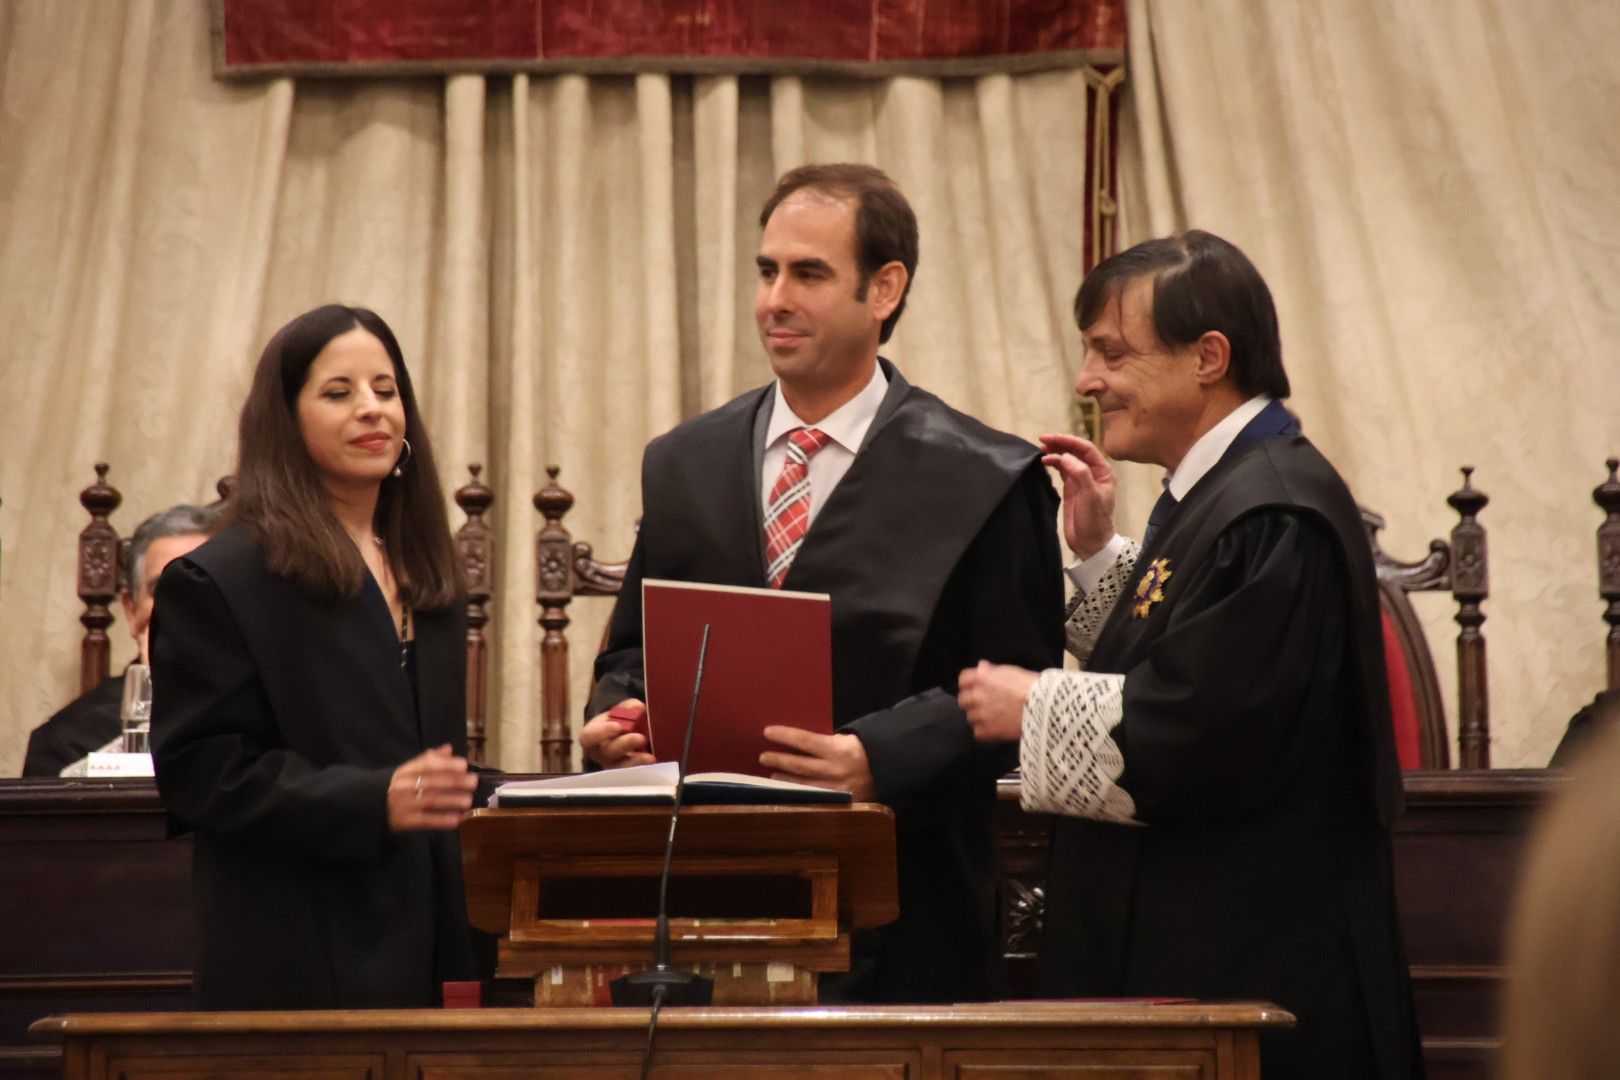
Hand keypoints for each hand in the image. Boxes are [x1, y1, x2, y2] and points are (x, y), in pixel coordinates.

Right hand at [388, 744, 476, 831]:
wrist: (371, 806)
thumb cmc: (397, 787)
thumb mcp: (409, 771)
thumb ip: (429, 760)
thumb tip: (448, 749)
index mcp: (405, 771)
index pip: (426, 765)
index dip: (446, 764)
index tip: (464, 764)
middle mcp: (403, 786)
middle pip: (431, 782)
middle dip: (454, 781)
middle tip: (473, 782)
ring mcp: (403, 804)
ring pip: (430, 800)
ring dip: (451, 800)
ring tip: (468, 801)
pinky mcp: (403, 821)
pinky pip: (425, 821)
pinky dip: (441, 820)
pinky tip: (456, 819)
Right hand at [580, 699, 654, 768]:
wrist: (623, 735)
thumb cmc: (618, 721)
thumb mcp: (621, 710)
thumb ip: (629, 707)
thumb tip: (639, 708)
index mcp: (591, 737)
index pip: (588, 737)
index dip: (601, 732)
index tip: (617, 726)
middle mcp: (599, 754)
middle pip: (608, 753)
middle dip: (625, 745)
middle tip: (641, 738)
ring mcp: (613, 766)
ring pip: (621, 768)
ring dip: (636, 762)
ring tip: (650, 758)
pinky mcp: (627, 774)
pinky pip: (634, 774)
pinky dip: (645, 768)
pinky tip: (654, 762)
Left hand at [759, 726, 875, 801]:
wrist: (891, 771)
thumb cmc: (865, 750)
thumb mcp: (848, 739)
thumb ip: (826, 742)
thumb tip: (800, 744)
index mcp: (837, 749)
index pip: (804, 740)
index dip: (784, 735)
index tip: (767, 732)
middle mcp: (835, 770)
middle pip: (799, 765)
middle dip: (779, 759)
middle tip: (762, 757)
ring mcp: (837, 789)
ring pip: (804, 785)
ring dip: (785, 779)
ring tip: (771, 775)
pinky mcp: (840, 803)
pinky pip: (816, 798)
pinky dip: (801, 794)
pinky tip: (791, 792)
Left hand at [958, 661, 1039, 742]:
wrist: (1045, 707)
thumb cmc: (1032, 686)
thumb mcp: (1012, 671)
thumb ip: (992, 671)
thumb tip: (981, 668)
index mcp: (982, 678)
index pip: (963, 679)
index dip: (969, 683)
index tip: (974, 686)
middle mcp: (978, 696)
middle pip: (963, 700)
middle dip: (971, 700)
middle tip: (983, 702)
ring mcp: (982, 715)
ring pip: (970, 717)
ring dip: (979, 716)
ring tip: (993, 716)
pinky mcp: (989, 731)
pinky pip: (978, 732)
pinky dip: (985, 731)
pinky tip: (995, 727)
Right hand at [1038, 432, 1116, 557]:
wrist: (1090, 542)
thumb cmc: (1095, 520)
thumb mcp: (1090, 496)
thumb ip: (1080, 473)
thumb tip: (1065, 456)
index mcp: (1102, 471)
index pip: (1085, 448)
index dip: (1068, 441)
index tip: (1050, 438)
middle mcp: (1092, 472)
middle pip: (1075, 451)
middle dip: (1060, 444)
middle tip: (1042, 441)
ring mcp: (1081, 480)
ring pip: (1067, 459)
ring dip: (1055, 452)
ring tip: (1041, 451)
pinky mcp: (1071, 488)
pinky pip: (1062, 470)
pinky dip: (1053, 464)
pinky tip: (1044, 462)